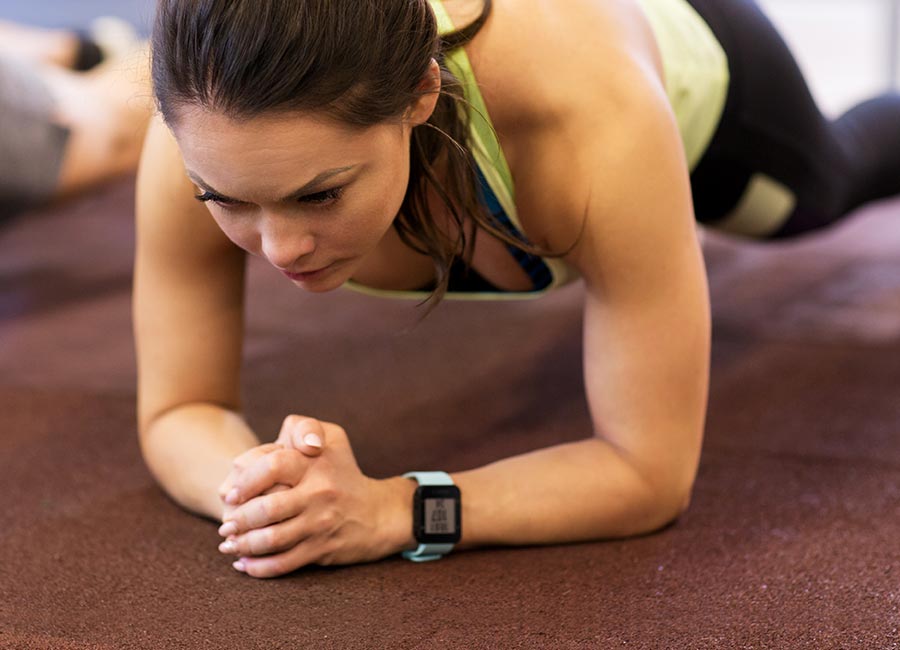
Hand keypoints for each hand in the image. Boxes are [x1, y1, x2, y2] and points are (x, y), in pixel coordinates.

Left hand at [217, 416, 407, 577]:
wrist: (379, 514)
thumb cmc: (343, 471)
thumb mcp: (332, 437)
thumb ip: (299, 428)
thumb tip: (259, 452)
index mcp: (317, 463)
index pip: (274, 465)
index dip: (247, 479)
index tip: (232, 493)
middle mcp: (320, 492)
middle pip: (267, 508)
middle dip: (238, 520)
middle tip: (226, 525)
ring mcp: (321, 522)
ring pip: (272, 539)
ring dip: (243, 545)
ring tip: (229, 544)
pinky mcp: (322, 548)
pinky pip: (284, 562)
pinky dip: (259, 567)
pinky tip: (244, 564)